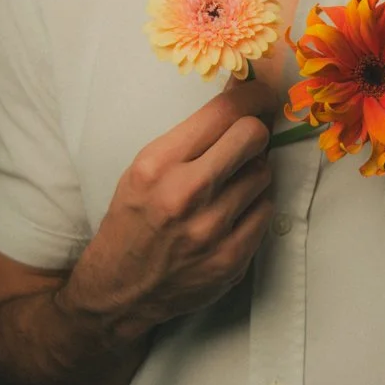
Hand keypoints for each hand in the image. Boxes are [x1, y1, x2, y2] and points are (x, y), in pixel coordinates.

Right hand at [58, 75, 281, 347]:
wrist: (119, 290)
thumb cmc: (131, 222)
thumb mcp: (143, 170)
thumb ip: (191, 139)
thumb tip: (244, 102)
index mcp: (157, 165)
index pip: (224, 113)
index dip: (251, 97)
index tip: (261, 94)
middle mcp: (185, 195)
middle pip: (253, 138)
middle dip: (254, 133)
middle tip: (247, 140)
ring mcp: (212, 231)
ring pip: (263, 174)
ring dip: (252, 173)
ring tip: (228, 185)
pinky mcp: (231, 260)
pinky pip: (265, 212)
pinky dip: (253, 207)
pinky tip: (231, 214)